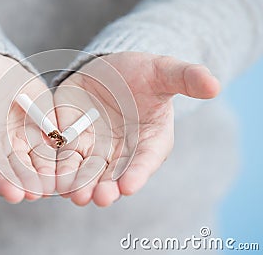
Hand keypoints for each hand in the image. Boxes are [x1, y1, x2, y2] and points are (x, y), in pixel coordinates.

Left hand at [54, 52, 219, 206]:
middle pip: (113, 174)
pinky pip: (62, 157)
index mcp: (149, 140)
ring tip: (73, 194)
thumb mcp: (163, 71)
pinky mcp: (70, 140)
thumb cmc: (142, 73)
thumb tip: (215, 85)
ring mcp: (95, 148)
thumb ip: (186, 77)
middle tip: (100, 197)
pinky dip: (56, 169)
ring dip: (79, 184)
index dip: (138, 173)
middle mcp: (122, 152)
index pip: (145, 159)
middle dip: (106, 187)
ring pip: (86, 171)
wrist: (110, 69)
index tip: (129, 185)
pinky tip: (50, 179)